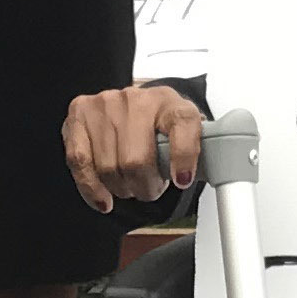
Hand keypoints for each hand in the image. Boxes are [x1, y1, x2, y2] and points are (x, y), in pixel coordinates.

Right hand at [64, 83, 207, 211]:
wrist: (135, 105)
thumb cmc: (159, 125)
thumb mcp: (186, 133)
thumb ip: (199, 150)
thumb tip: (217, 168)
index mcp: (170, 103)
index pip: (184, 124)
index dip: (184, 156)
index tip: (183, 179)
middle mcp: (136, 99)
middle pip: (136, 160)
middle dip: (144, 186)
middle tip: (149, 188)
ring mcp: (105, 104)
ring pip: (109, 166)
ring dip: (121, 187)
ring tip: (129, 183)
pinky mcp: (79, 114)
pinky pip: (79, 161)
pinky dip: (91, 187)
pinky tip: (103, 197)